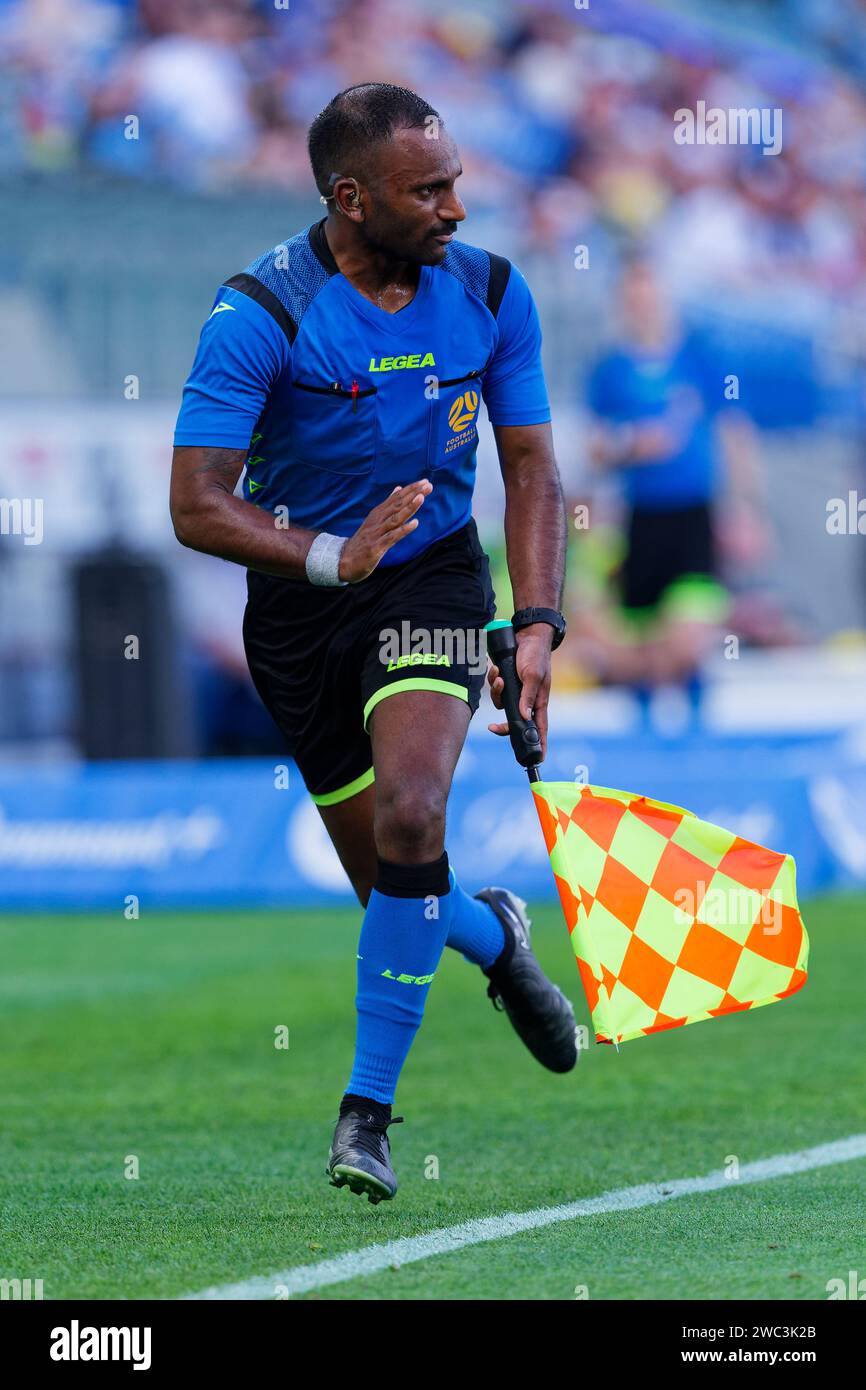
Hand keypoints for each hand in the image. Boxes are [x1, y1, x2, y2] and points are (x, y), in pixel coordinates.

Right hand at [338, 479, 431, 582]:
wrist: (343, 561)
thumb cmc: (362, 541)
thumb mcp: (374, 520)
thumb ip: (387, 505)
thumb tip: (398, 488)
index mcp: (377, 514)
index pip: (396, 498)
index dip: (411, 490)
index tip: (424, 481)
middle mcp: (377, 521)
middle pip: (397, 505)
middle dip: (413, 494)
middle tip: (427, 484)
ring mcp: (376, 533)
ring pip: (395, 518)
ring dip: (408, 508)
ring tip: (421, 497)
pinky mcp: (377, 547)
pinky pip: (392, 537)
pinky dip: (404, 530)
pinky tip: (415, 523)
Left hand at [487, 625, 553, 757]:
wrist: (526, 634)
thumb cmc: (536, 655)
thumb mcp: (534, 675)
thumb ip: (528, 696)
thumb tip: (524, 717)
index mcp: (539, 702)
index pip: (541, 729)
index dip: (540, 745)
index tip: (537, 761)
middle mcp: (527, 700)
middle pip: (514, 722)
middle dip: (502, 726)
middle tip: (493, 727)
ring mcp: (516, 691)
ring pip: (500, 704)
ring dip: (496, 692)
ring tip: (499, 676)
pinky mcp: (506, 682)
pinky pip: (494, 689)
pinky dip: (493, 680)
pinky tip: (496, 669)